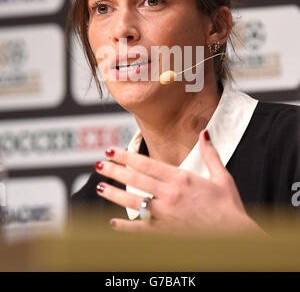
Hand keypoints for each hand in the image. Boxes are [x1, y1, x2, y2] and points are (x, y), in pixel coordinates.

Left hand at [95, 130, 265, 234]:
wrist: (235, 237)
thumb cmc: (229, 207)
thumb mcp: (222, 176)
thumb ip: (210, 154)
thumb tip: (204, 134)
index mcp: (182, 178)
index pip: (147, 164)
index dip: (126, 157)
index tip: (112, 151)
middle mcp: (170, 195)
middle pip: (135, 180)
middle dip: (115, 171)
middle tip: (99, 164)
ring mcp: (166, 214)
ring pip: (133, 202)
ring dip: (114, 193)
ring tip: (99, 186)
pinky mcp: (166, 232)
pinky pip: (140, 229)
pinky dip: (125, 226)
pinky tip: (112, 222)